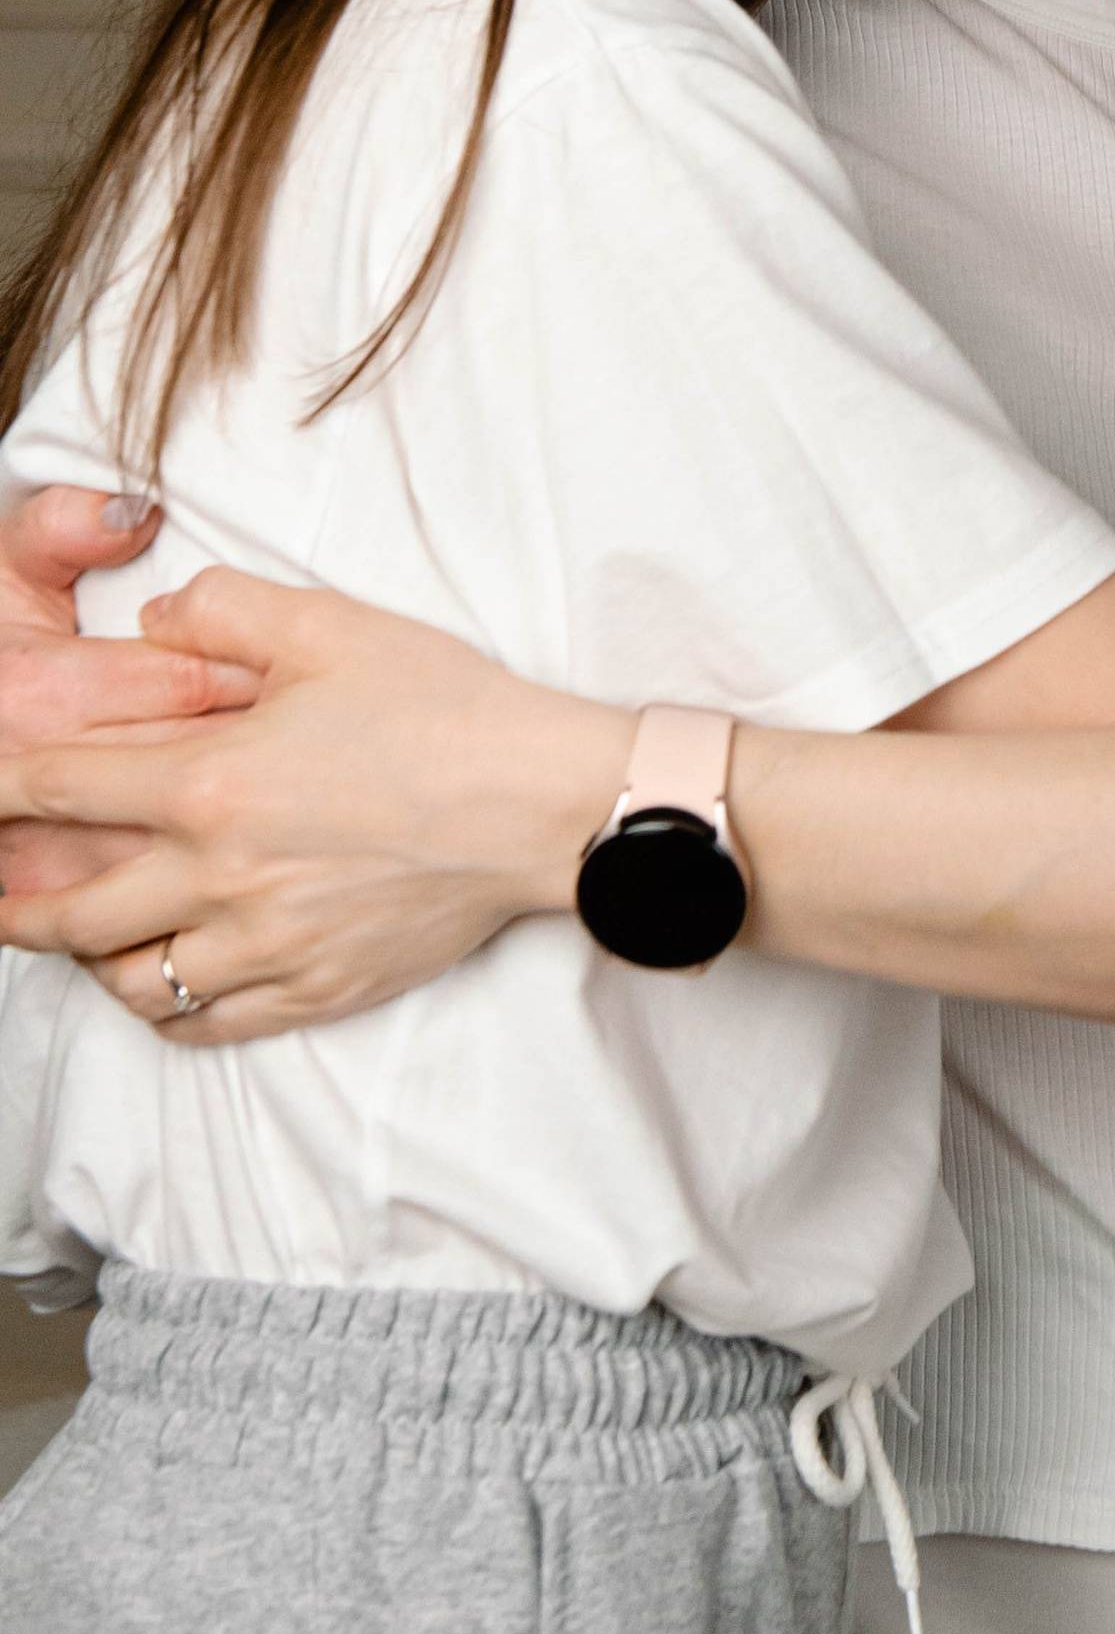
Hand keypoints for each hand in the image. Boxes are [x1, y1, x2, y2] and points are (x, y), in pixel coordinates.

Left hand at [0, 566, 627, 1044]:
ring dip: (90, 961)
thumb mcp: (328, 626)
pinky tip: (161, 984)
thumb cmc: (443, 709)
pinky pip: (206, 1022)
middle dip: (14, 903)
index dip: (2, 789)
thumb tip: (152, 624)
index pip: (61, 790)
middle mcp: (220, 879)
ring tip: (80, 939)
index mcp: (210, 786)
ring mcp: (266, 946)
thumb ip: (220, 610)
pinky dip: (165, 1010)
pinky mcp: (314, 989)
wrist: (542, 802)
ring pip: (133, 981)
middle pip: (72, 913)